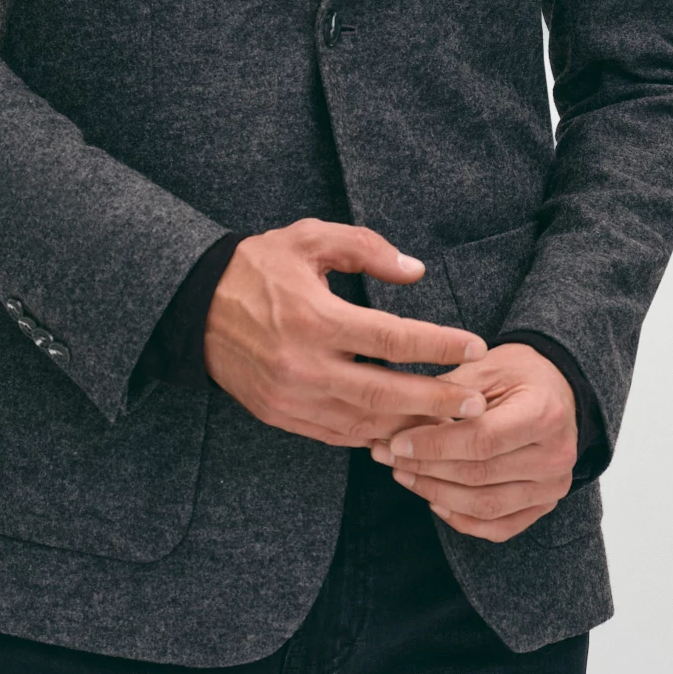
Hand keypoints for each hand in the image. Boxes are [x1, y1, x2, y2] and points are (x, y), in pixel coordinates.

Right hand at [203, 219, 488, 447]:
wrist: (195, 308)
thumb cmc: (257, 266)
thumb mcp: (308, 238)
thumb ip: (365, 247)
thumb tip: (415, 272)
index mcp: (315, 317)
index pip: (392, 338)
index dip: (439, 344)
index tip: (476, 346)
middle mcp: (303, 364)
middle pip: (387, 392)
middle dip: (439, 401)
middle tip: (478, 403)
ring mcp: (291, 397)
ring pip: (365, 423)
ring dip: (412, 425)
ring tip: (453, 423)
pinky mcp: (280, 415)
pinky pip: (338, 435)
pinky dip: (374, 435)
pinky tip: (403, 429)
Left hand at [372, 343, 579, 541]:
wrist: (556, 389)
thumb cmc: (517, 373)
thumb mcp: (483, 368)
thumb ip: (448, 396)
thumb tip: (398, 422)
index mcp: (543, 414)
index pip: (481, 440)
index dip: (434, 445)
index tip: (396, 442)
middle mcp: (556, 456)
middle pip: (479, 475)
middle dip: (426, 468)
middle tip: (387, 456)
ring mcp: (553, 486)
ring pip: (484, 506)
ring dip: (435, 494)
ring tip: (402, 474)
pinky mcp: (544, 505)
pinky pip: (498, 527)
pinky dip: (461, 519)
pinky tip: (433, 500)